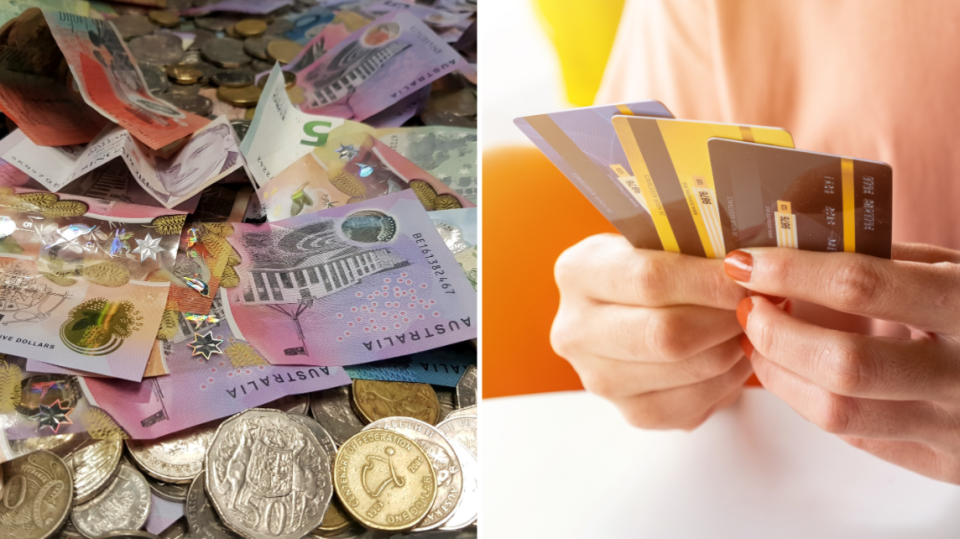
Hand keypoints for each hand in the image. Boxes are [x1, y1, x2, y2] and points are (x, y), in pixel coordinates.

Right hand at [551, 234, 754, 429]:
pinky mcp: (631, 411)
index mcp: (578, 273)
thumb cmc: (656, 266)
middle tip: (759, 305)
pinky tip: (735, 355)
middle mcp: (576, 330)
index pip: (650, 279)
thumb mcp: (659, 239)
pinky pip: (694, 402)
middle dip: (725, 319)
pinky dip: (728, 379)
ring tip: (752, 326)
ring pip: (687, 369)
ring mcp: (599, 377)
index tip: (750, 277)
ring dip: (733, 348)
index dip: (709, 281)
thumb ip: (695, 245)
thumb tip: (752, 263)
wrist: (634, 309)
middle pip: (666, 334)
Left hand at [727, 242, 959, 482]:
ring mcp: (958, 429)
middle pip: (843, 364)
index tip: (746, 263)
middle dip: (776, 333)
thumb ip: (888, 260)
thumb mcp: (957, 270)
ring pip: (838, 412)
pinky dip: (810, 400)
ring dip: (778, 373)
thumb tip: (796, 248)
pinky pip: (855, 436)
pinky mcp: (944, 464)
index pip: (864, 284)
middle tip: (749, 308)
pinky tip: (795, 371)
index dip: (793, 272)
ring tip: (759, 341)